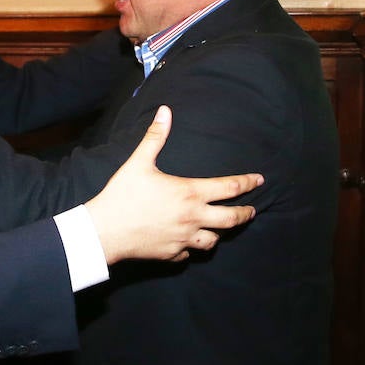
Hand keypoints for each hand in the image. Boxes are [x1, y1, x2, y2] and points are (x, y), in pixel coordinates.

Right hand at [84, 106, 261, 263]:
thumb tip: (165, 111)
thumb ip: (156, 137)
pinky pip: (189, 253)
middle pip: (231, 219)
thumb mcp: (139, 162)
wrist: (104, 231)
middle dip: (246, 214)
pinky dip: (191, 247)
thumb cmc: (122, 195)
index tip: (259, 180)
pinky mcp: (171, 254)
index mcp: (189, 193)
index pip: (229, 188)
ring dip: (219, 233)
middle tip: (252, 211)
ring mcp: (184, 239)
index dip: (247, 183)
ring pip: (213, 241)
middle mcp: (193, 218)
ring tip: (220, 228)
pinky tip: (188, 244)